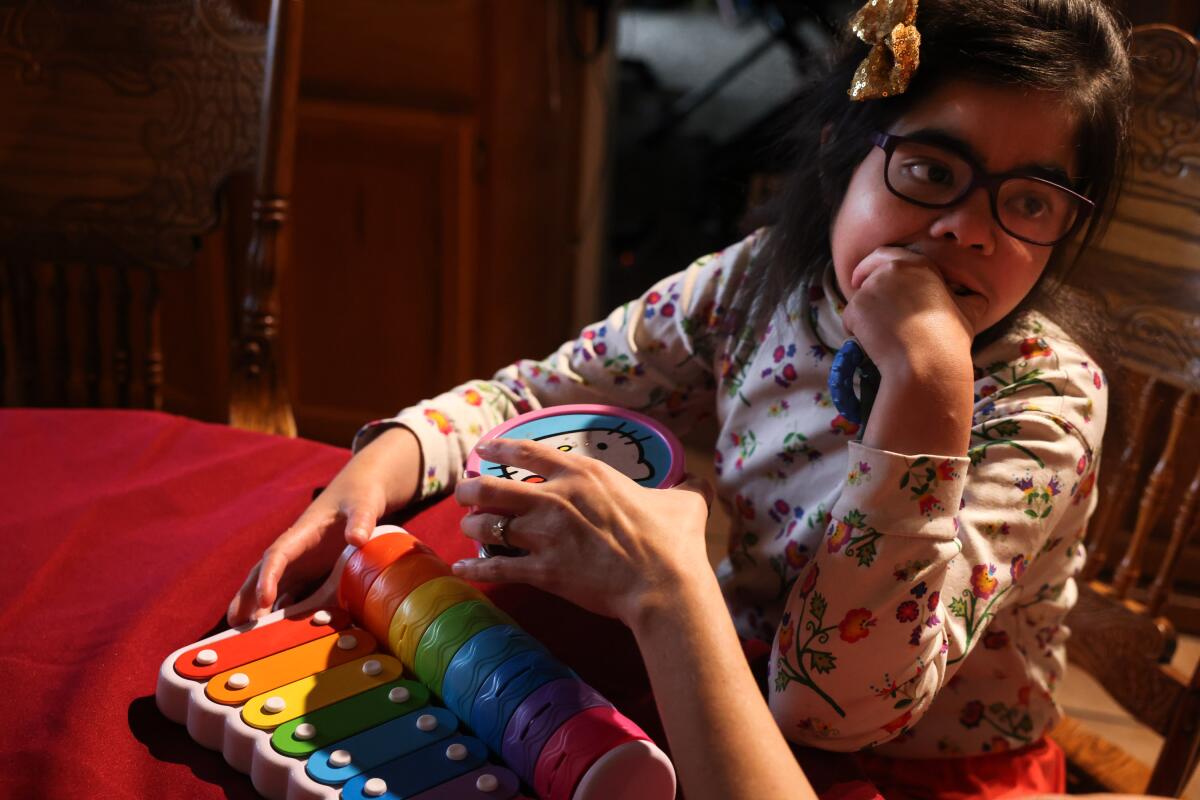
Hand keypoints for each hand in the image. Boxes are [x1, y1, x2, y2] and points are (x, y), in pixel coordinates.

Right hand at [226, 427, 420, 625]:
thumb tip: (356, 539)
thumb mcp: (363, 504)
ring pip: (274, 587)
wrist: (362, 493)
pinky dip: (283, 611)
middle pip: (264, 574)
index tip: (264, 599)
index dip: (268, 578)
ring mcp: (302, 562)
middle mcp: (296, 550)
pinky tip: (278, 632)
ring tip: (247, 635)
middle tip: (235, 624)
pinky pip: (293, 593)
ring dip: (260, 608)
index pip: (277, 556)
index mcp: (302, 533)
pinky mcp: (312, 571)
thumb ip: (361, 519)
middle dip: (247, 597)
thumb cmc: (360, 495)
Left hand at [451, 437, 712, 626]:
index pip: (528, 452)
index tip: (484, 449)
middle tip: (464, 493)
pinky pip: (496, 568)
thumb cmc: (674, 542)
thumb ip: (685, 486)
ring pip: (487, 526)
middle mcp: (556, 498)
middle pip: (492, 487)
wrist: (663, 585)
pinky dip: (475, 568)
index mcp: (584, 473)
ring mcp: (545, 535)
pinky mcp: (542, 571)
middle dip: (471, 489)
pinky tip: (462, 569)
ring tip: (468, 529)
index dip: (500, 448)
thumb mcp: (685, 502)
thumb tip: (700, 481)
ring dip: (473, 527)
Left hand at [842, 246, 975, 381]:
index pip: (888, 254)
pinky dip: (856, 332)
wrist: (927, 361)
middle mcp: (893, 270)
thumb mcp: (968, 312)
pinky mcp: (856, 306)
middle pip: (869, 273)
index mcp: (920, 266)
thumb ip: (967, 300)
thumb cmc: (949, 339)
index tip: (867, 274)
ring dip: (864, 314)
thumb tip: (978, 299)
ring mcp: (872, 287)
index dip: (874, 263)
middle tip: (854, 286)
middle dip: (860, 277)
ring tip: (880, 335)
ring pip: (859, 299)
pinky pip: (850, 320)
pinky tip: (872, 344)